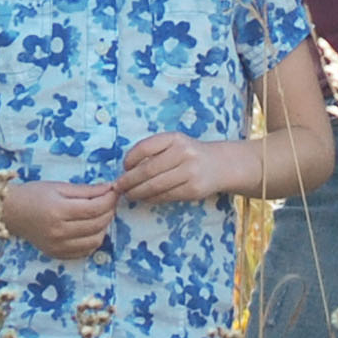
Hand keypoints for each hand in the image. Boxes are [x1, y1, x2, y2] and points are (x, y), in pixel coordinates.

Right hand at [1, 178, 118, 261]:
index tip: (114, 191)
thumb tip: (110, 189)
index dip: (110, 199)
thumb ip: (86, 190)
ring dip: (104, 227)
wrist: (11, 212)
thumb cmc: (34, 194)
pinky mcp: (57, 254)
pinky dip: (93, 240)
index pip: (95, 208)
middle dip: (109, 211)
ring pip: (95, 240)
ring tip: (100, 214)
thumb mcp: (59, 186)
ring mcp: (58, 246)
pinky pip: (85, 251)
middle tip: (109, 200)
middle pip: (97, 224)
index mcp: (59, 211)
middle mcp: (59, 232)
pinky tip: (91, 228)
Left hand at [118, 132, 241, 205]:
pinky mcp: (193, 190)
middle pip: (147, 170)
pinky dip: (151, 199)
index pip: (145, 147)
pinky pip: (166, 196)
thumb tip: (126, 170)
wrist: (219, 165)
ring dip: (137, 192)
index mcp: (175, 138)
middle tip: (118, 187)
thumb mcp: (174, 144)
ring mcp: (190, 172)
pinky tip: (144, 198)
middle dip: (129, 181)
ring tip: (128, 194)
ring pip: (155, 186)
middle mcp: (183, 153)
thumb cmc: (189, 154)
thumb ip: (153, 151)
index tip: (123, 167)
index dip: (130, 159)